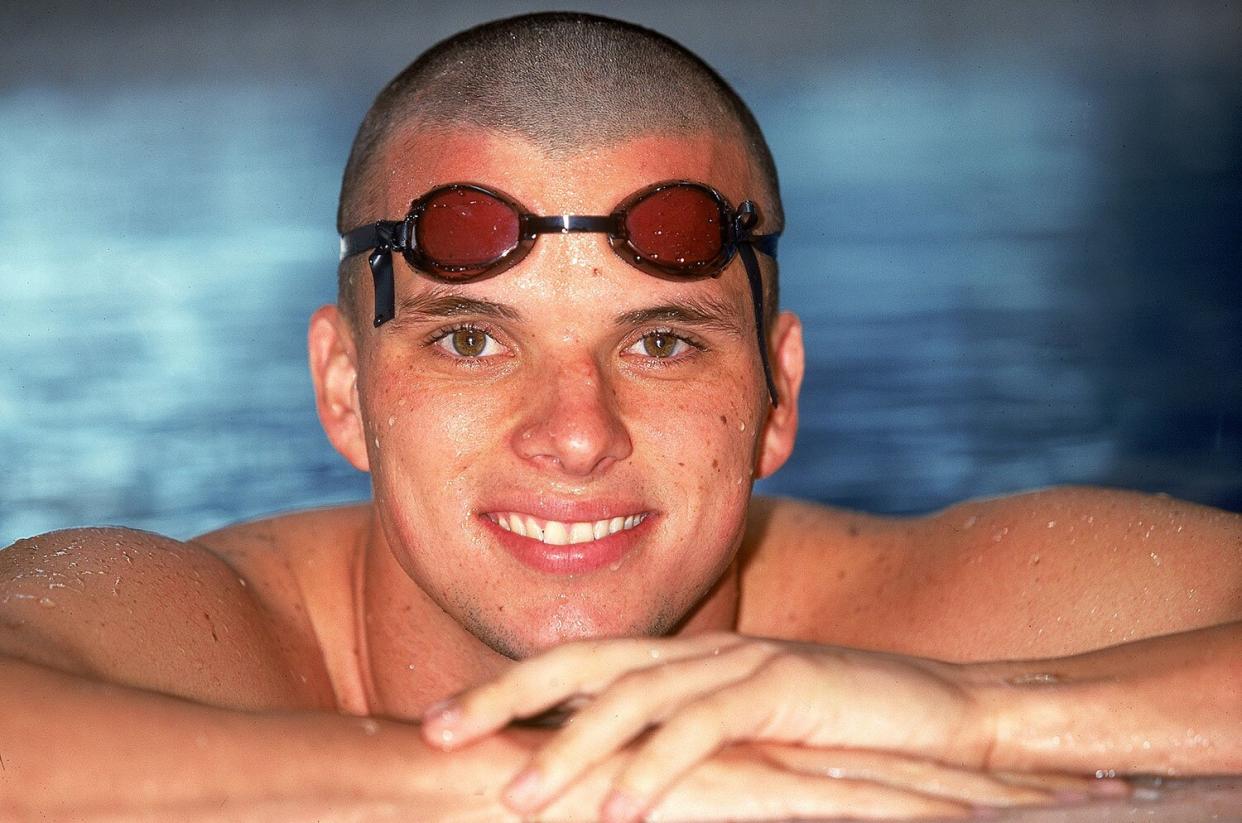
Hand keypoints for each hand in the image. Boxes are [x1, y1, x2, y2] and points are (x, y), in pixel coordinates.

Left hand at [421, 632, 1125, 819]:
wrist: (940, 714)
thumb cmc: (835, 736)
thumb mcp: (744, 744)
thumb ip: (680, 749)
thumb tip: (607, 780)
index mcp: (681, 660)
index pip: (577, 665)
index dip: (507, 688)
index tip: (442, 723)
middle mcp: (699, 651)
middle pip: (584, 664)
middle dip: (505, 696)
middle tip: (434, 733)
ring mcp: (740, 663)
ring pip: (634, 698)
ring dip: (569, 747)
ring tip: (512, 795)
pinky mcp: (783, 687)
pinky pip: (704, 728)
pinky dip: (654, 767)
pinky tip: (614, 808)